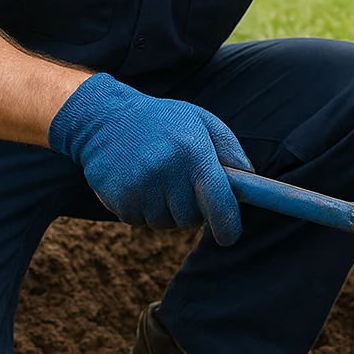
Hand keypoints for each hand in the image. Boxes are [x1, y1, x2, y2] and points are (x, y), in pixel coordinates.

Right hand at [47, 73, 250, 244]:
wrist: (103, 117)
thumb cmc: (162, 120)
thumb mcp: (201, 122)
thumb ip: (230, 151)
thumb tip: (249, 184)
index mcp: (193, 152)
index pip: (219, 203)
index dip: (228, 226)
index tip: (229, 235)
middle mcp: (166, 171)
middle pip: (192, 220)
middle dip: (192, 209)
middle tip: (180, 183)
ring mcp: (139, 187)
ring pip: (165, 223)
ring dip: (165, 209)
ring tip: (155, 177)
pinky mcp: (118, 199)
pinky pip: (140, 222)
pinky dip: (142, 209)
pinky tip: (136, 181)